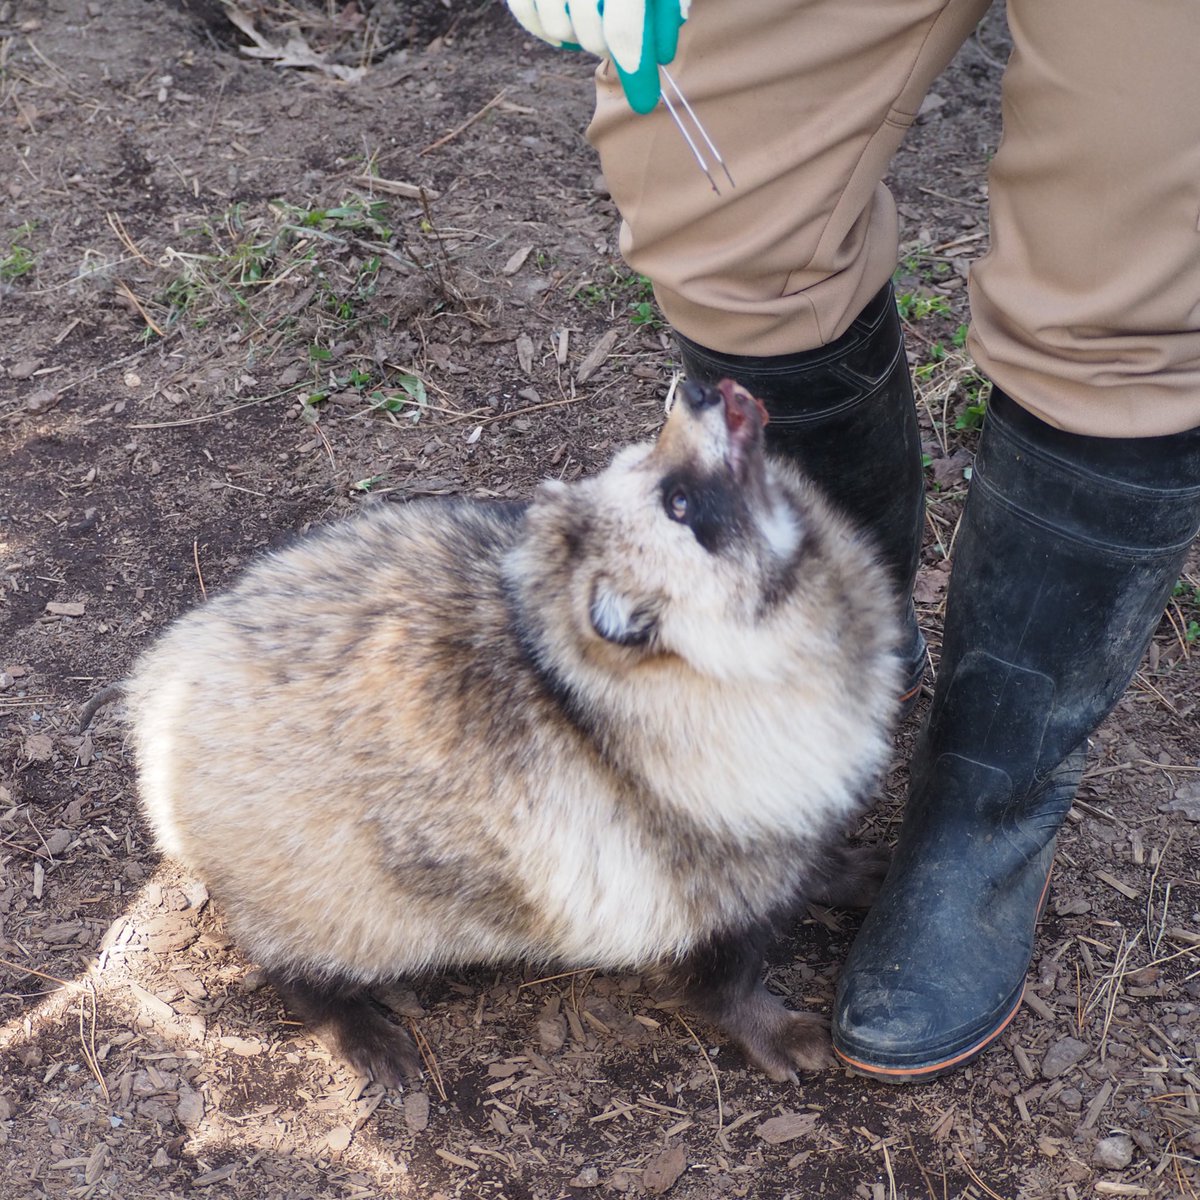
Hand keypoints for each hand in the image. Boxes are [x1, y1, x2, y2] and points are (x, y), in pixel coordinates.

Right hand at [506, 0, 690, 114]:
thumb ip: (666, 3)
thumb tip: (661, 51)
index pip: (624, 32)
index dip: (636, 72)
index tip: (644, 103)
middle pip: (591, 33)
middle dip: (611, 45)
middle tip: (626, 40)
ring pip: (558, 28)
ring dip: (580, 32)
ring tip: (597, 20)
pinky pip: (526, 11)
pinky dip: (544, 23)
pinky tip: (567, 20)